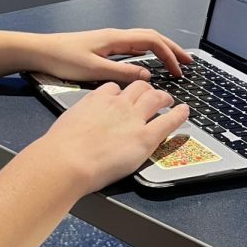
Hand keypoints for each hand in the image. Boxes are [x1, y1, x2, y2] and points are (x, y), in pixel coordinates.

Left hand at [27, 27, 192, 83]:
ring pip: (142, 43)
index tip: (180, 68)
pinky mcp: (102, 49)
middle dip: (171, 49)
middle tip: (187, 63)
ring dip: (160, 52)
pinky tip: (148, 65)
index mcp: (115, 38)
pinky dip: (146, 55)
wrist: (40, 52)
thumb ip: (121, 73)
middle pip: (151, 38)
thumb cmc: (62, 58)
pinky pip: (132, 49)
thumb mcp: (93, 70)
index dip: (169, 53)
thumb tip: (146, 77)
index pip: (151, 40)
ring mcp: (109, 42)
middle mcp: (114, 37)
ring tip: (174, 64)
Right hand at [40, 80, 189, 194]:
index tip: (124, 96)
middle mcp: (118, 104)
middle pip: (139, 87)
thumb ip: (80, 120)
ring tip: (169, 100)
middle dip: (147, 89)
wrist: (67, 160)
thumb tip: (79, 127)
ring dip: (164, 97)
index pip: (115, 88)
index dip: (122, 92)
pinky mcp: (145, 137)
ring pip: (155, 97)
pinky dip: (179, 114)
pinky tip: (185, 112)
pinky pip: (168, 120)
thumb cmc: (61, 147)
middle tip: (151, 95)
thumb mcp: (68, 122)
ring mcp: (134, 119)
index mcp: (97, 99)